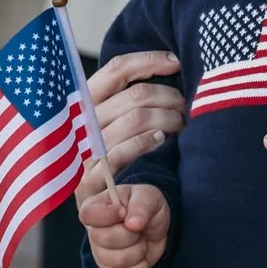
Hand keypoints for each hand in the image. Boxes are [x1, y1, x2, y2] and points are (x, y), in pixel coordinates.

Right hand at [81, 182, 169, 267]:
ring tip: (141, 239)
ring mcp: (100, 254)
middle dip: (131, 234)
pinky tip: (141, 255)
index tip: (124, 213)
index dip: (107, 215)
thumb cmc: (146, 206)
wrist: (156, 227)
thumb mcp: (149, 197)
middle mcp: (94, 232)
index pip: (88, 214)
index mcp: (96, 207)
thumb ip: (141, 205)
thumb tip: (132, 223)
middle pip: (105, 239)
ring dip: (139, 250)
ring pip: (118, 260)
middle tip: (139, 227)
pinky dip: (140, 266)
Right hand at [87, 51, 184, 170]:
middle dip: (169, 97)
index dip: (149, 61)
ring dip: (167, 120)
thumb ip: (127, 96)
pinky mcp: (90, 178)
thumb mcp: (112, 120)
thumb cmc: (112, 153)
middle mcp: (81, 121)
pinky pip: (125, 150)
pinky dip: (148, 142)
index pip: (117, 69)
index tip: (176, 62)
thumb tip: (167, 65)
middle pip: (136, 94)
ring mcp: (84, 149)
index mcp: (84, 100)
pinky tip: (162, 141)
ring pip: (136, 119)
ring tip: (180, 125)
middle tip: (185, 106)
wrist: (96, 206)